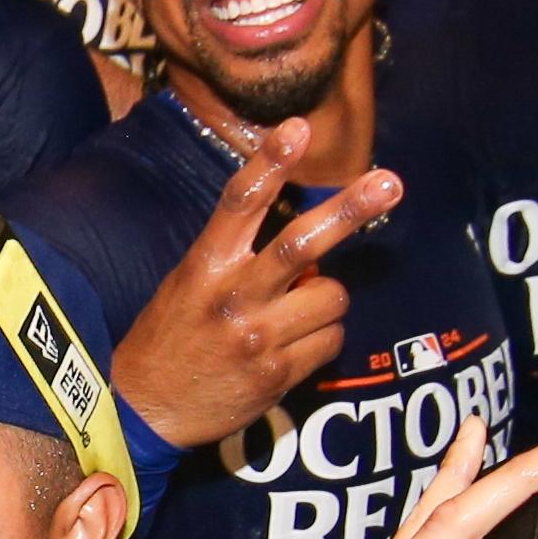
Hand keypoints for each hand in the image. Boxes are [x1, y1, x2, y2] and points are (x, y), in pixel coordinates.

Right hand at [109, 122, 403, 448]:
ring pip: (332, 296)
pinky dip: (322, 339)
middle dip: (350, 210)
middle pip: (301, 244)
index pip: (239, 202)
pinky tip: (292, 348)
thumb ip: (243, 259)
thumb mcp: (191, 283)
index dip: (270, 162)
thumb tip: (310, 252)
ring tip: (295, 313)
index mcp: (205, 266)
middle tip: (390, 182)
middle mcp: (233, 297)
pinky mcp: (277, 375)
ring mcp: (257, 338)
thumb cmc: (173, 335)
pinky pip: (331, 341)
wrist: (147, 410)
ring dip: (325, 300)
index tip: (297, 128)